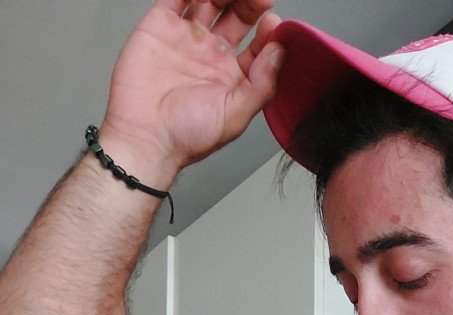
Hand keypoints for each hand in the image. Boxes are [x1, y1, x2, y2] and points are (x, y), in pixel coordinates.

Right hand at [101, 0, 283, 174]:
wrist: (145, 136)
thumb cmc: (187, 136)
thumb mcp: (236, 115)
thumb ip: (262, 84)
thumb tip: (280, 53)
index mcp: (231, 75)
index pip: (257, 45)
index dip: (268, 32)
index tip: (274, 23)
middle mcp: (210, 54)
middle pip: (236, 15)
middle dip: (249, 4)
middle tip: (259, 0)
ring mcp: (186, 37)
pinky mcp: (160, 25)